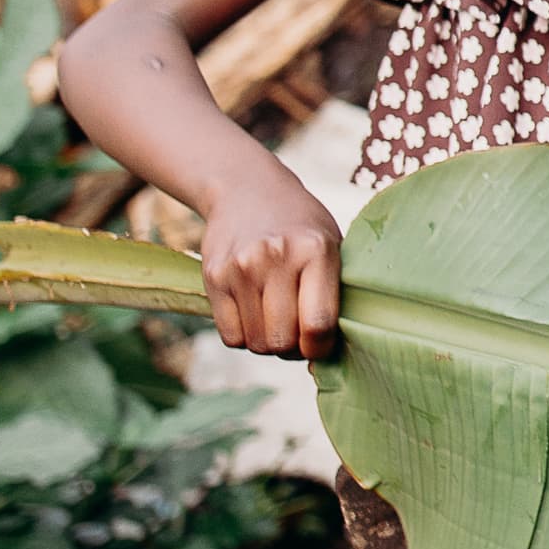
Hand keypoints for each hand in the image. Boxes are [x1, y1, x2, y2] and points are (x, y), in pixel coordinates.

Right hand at [199, 170, 343, 358]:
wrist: (248, 189)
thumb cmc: (301, 227)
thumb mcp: (332, 246)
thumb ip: (334, 296)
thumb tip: (329, 359)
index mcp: (316, 250)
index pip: (317, 325)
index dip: (321, 348)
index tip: (321, 345)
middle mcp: (276, 257)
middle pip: (282, 340)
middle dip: (294, 348)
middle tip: (298, 333)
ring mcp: (241, 267)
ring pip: (256, 343)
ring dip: (269, 343)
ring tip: (277, 319)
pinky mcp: (213, 276)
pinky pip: (230, 336)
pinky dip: (244, 336)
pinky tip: (254, 313)